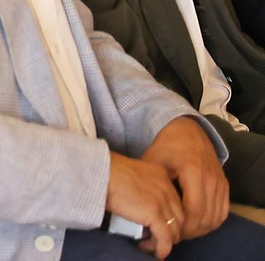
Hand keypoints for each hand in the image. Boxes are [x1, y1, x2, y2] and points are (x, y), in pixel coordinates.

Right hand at [106, 151, 184, 258]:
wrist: (100, 172)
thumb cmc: (107, 171)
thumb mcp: (132, 173)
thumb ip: (142, 184)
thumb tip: (139, 202)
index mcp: (161, 175)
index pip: (174, 201)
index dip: (169, 216)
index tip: (160, 223)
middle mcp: (167, 188)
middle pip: (179, 216)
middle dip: (171, 230)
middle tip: (158, 237)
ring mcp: (162, 202)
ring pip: (174, 229)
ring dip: (165, 241)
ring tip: (151, 245)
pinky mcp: (154, 215)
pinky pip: (165, 238)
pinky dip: (162, 248)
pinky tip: (156, 253)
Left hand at [141, 116, 228, 239]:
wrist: (188, 131)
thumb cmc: (168, 146)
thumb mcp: (154, 160)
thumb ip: (151, 183)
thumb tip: (140, 206)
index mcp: (193, 171)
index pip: (194, 209)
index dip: (183, 225)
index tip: (169, 231)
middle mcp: (211, 178)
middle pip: (206, 217)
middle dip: (190, 231)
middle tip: (174, 235)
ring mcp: (220, 182)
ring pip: (216, 217)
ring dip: (201, 229)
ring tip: (183, 232)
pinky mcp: (225, 185)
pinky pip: (223, 212)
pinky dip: (212, 222)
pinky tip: (197, 225)